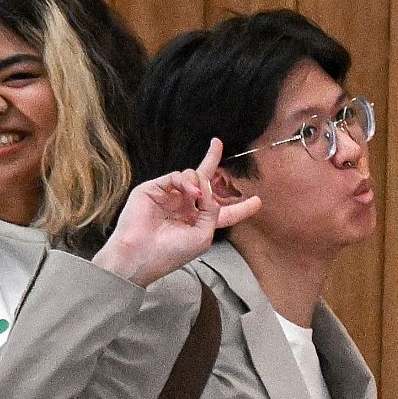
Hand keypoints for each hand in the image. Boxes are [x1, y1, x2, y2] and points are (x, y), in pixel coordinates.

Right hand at [92, 138, 261, 286]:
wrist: (140, 254)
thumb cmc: (171, 252)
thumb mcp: (203, 236)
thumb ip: (213, 211)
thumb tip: (209, 189)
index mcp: (199, 222)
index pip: (223, 212)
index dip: (241, 207)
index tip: (258, 201)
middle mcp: (185, 207)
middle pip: (204, 181)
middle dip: (212, 161)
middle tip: (218, 144)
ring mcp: (169, 196)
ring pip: (192, 175)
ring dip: (200, 182)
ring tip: (198, 196)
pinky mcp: (154, 189)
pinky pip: (176, 176)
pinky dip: (186, 181)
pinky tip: (190, 193)